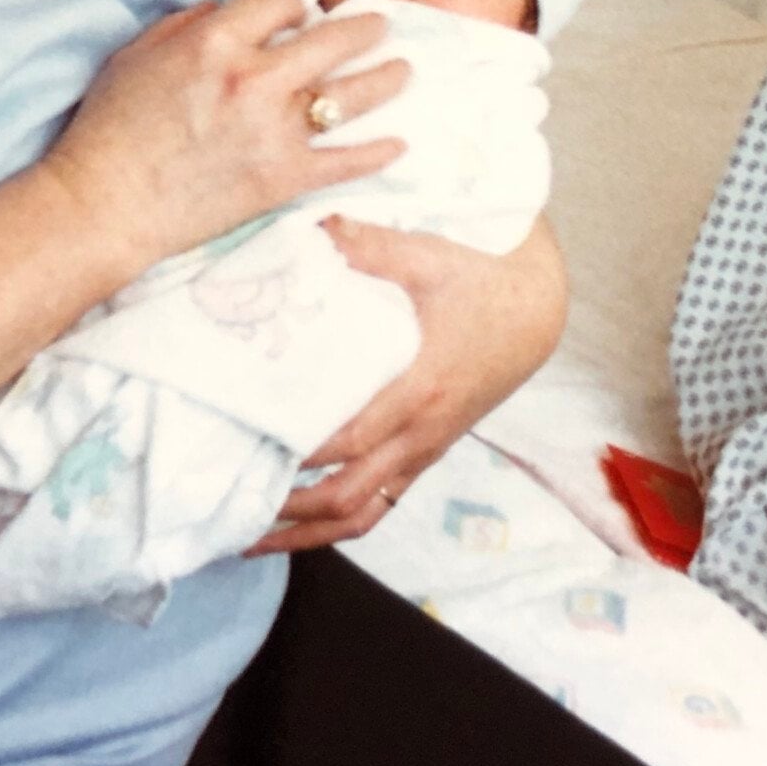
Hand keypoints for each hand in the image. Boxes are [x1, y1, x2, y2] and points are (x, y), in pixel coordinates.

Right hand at [36, 0, 409, 288]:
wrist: (103, 207)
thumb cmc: (109, 130)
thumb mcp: (137, 56)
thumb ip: (188, 24)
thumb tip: (231, 7)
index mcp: (215, 44)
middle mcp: (254, 80)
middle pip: (332, 39)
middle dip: (365, 26)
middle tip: (382, 23)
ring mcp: (274, 131)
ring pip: (351, 95)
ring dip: (386, 79)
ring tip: (405, 70)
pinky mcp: (284, 179)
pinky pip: (346, 161)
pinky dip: (378, 153)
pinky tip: (399, 143)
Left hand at [245, 216, 568, 553]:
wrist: (539, 307)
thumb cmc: (485, 279)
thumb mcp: (429, 256)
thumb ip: (368, 245)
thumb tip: (310, 227)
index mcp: (418, 390)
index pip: (345, 441)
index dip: (293, 453)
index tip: (242, 449)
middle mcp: (421, 433)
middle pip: (346, 498)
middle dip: (287, 514)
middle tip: (228, 511)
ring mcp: (427, 448)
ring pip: (364, 515)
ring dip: (309, 533)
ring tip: (253, 538)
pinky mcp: (430, 449)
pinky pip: (383, 502)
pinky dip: (341, 518)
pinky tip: (304, 519)